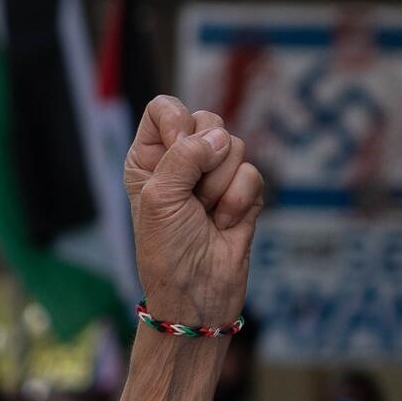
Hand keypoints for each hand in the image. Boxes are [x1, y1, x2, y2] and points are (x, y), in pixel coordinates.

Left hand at [125, 96, 264, 327]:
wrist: (197, 292)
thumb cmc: (167, 251)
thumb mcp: (160, 198)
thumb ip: (184, 156)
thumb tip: (220, 138)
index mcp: (148, 158)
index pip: (164, 108)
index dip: (176, 124)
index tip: (174, 150)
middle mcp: (179, 162)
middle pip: (207, 120)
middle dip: (203, 160)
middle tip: (190, 197)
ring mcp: (213, 176)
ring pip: (234, 146)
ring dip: (220, 187)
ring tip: (205, 216)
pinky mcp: (242, 191)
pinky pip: (253, 172)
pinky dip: (239, 201)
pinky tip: (224, 224)